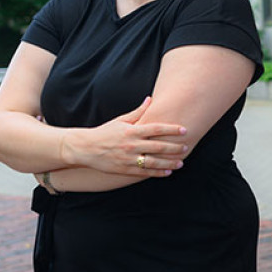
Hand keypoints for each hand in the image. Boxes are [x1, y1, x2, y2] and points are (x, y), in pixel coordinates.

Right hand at [62, 97, 188, 176]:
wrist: (84, 148)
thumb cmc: (105, 132)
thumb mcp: (121, 120)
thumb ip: (138, 112)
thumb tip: (151, 99)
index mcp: (132, 131)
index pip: (156, 129)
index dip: (171, 129)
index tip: (184, 130)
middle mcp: (131, 145)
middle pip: (158, 147)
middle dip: (174, 148)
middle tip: (186, 147)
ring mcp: (128, 158)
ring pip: (153, 162)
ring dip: (169, 163)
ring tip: (181, 163)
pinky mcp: (124, 169)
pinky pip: (144, 172)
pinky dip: (157, 173)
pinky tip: (168, 172)